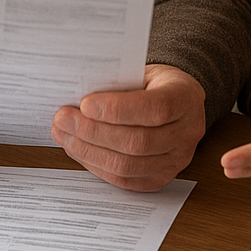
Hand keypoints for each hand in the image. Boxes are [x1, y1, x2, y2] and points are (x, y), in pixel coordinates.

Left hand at [51, 64, 205, 190]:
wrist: (173, 98)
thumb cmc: (152, 82)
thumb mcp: (140, 70)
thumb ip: (117, 84)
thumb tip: (76, 99)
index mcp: (186, 97)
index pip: (155, 108)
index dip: (118, 109)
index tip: (85, 104)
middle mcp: (188, 131)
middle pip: (138, 142)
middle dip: (93, 132)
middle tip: (63, 120)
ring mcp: (178, 158)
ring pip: (128, 166)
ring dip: (89, 152)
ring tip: (64, 135)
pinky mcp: (162, 176)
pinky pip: (126, 180)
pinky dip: (97, 166)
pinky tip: (79, 150)